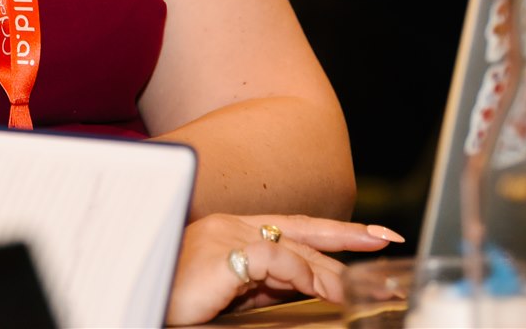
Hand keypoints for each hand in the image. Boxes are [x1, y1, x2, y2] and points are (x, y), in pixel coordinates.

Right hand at [166, 214, 399, 324]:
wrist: (138, 299)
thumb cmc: (178, 301)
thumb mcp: (233, 296)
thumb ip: (267, 287)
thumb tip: (308, 291)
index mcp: (232, 231)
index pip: (297, 226)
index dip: (339, 231)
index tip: (379, 234)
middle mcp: (231, 225)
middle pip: (302, 236)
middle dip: (349, 247)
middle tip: (387, 255)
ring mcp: (226, 234)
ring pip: (296, 248)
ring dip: (330, 275)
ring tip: (356, 295)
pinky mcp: (224, 251)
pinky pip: (277, 260)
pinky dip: (304, 276)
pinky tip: (323, 293)